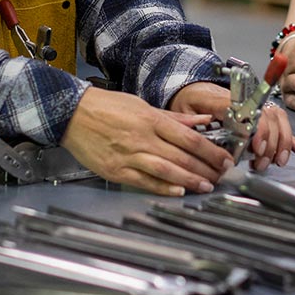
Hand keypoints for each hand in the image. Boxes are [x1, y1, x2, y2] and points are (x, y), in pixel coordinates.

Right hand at [64, 88, 233, 194]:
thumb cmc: (104, 106)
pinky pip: (144, 181)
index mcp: (150, 119)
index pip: (189, 138)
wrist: (71, 114)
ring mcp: (129, 155)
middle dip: (205, 168)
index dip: (211, 151)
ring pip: (166, 171)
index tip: (224, 158)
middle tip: (220, 174)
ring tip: (205, 185)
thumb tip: (200, 120)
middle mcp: (142, 138)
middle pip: (182, 156)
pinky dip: (163, 187)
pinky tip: (178, 190)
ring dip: (189, 180)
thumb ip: (172, 117)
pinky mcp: (116, 170)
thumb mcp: (140, 104)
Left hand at [169, 82, 294, 169]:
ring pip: (278, 120)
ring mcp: (255, 107)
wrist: (192, 88)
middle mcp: (245, 101)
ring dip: (282, 143)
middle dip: (271, 143)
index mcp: (225, 99)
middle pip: (269, 118)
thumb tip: (210, 139)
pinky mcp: (259, 115)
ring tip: (275, 162)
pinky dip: (291, 138)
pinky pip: (280, 123)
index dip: (258, 131)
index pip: (249, 112)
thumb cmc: (188, 100)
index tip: (257, 148)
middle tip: (261, 163)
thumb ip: (196, 123)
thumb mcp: (184, 110)